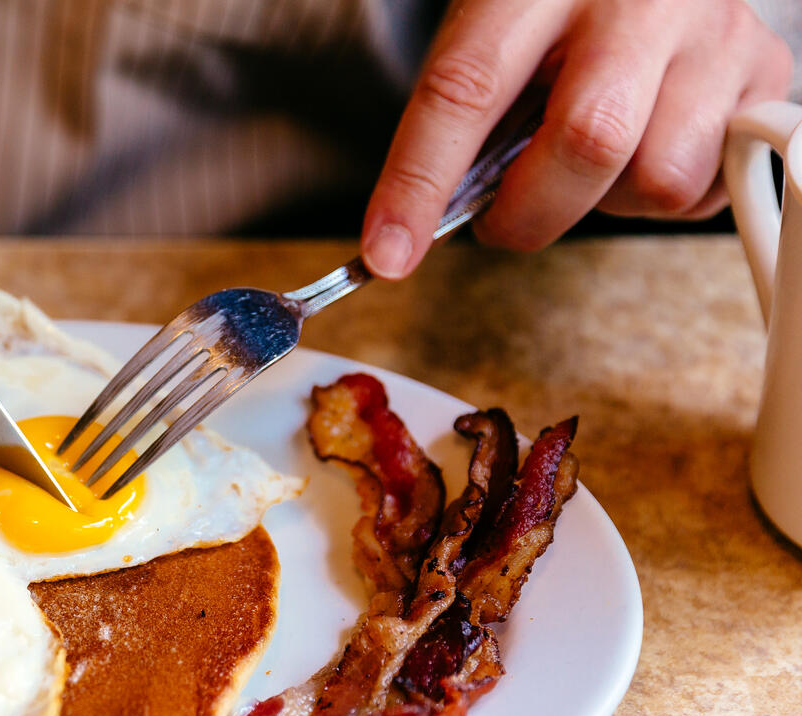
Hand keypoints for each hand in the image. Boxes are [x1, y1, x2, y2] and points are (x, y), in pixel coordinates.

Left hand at [361, 0, 793, 278]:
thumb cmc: (553, 11)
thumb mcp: (493, 34)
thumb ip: (463, 118)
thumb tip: (415, 227)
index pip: (465, 89)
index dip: (419, 183)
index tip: (387, 254)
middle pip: (587, 141)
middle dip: (530, 212)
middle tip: (501, 221)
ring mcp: (713, 34)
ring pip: (657, 178)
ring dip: (605, 202)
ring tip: (588, 164)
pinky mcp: (764, 75)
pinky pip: (706, 188)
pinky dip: (662, 195)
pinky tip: (642, 148)